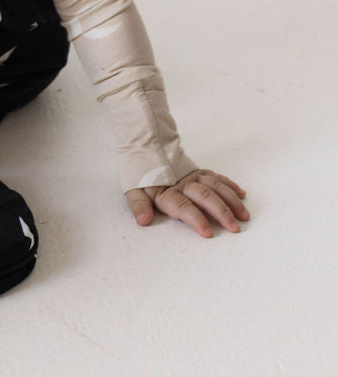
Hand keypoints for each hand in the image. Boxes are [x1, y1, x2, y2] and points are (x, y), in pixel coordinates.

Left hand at [126, 169, 248, 236]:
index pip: (184, 207)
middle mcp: (183, 184)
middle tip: (235, 228)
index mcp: (167, 191)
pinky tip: (241, 194)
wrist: (144, 144)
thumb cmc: (139, 171)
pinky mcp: (199, 170)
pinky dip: (229, 185)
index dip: (196, 220)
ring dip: (231, 201)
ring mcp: (193, 176)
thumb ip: (138, 205)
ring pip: (216, 187)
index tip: (208, 233)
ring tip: (244, 215)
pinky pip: (217, 177)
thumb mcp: (132, 188)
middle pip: (206, 198)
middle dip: (222, 213)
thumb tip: (144, 220)